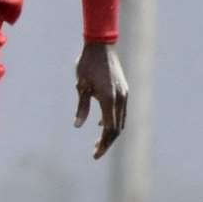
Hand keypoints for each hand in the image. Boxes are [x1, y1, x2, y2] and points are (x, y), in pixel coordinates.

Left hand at [74, 41, 126, 158]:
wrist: (100, 46)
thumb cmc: (87, 65)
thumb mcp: (81, 86)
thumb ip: (82, 107)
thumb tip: (78, 126)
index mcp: (109, 99)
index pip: (109, 129)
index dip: (103, 143)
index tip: (95, 154)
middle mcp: (120, 99)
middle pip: (117, 128)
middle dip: (107, 142)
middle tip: (96, 153)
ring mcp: (124, 94)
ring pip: (121, 121)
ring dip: (110, 133)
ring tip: (98, 143)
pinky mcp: (123, 91)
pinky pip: (120, 111)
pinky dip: (113, 121)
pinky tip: (100, 125)